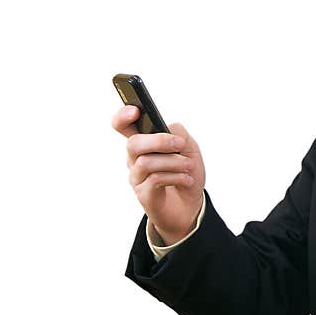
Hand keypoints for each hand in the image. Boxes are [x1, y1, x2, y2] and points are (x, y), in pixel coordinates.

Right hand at [111, 106, 206, 244]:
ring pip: (146, 162)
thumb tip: (168, 129)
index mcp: (144, 142)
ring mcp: (137, 177)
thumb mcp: (189, 148)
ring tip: (189, 166)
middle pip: (133, 144)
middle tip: (180, 144)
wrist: (192, 204)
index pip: (122, 125)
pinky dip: (176, 177)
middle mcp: (135, 158)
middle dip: (159, 141)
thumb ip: (178, 133)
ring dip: (173, 162)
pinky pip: (154, 180)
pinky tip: (186, 180)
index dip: (123, 116)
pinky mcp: (143, 194)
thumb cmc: (187, 172)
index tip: (135, 110)